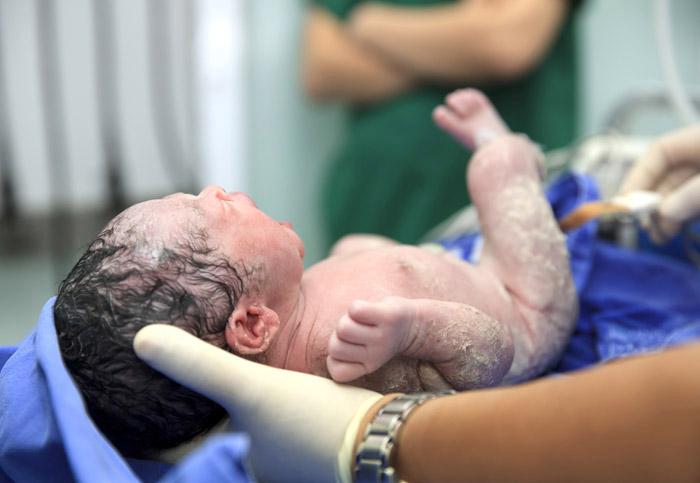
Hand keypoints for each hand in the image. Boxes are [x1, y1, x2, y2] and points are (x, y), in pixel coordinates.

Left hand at [134, 325, 383, 482]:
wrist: (382, 433)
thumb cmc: (310, 420)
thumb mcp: (249, 388)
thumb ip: (198, 365)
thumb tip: (141, 340)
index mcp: (230, 460)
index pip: (174, 447)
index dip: (152, 422)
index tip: (132, 395)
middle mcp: (249, 463)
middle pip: (205, 433)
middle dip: (185, 408)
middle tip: (162, 375)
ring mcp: (276, 454)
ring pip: (234, 424)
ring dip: (219, 401)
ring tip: (201, 368)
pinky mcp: (299, 439)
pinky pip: (260, 416)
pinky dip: (248, 397)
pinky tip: (252, 372)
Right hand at [327, 297, 416, 382]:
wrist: (415, 324)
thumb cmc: (379, 335)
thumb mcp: (363, 355)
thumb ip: (342, 354)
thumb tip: (302, 351)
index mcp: (367, 366)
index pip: (335, 371)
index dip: (336, 358)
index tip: (350, 349)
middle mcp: (375, 355)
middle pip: (334, 346)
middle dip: (339, 335)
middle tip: (357, 331)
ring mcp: (382, 336)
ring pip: (342, 327)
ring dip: (347, 319)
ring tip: (362, 320)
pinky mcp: (387, 317)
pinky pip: (355, 309)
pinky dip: (357, 306)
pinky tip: (368, 310)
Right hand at [619, 124, 699, 241]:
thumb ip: (693, 194)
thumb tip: (664, 213)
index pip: (660, 151)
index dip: (639, 176)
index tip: (625, 203)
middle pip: (669, 176)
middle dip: (653, 202)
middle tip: (644, 227)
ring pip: (682, 192)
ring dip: (667, 214)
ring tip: (659, 236)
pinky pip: (695, 202)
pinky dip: (685, 215)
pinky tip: (674, 229)